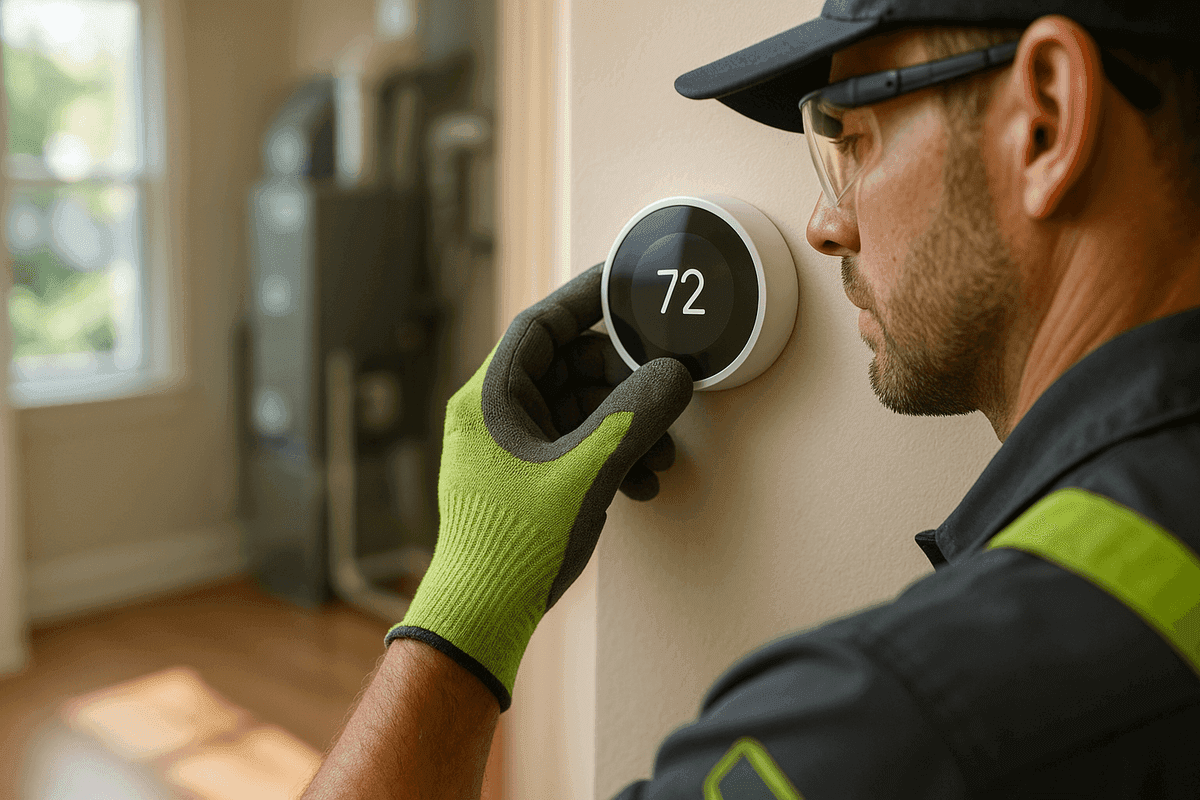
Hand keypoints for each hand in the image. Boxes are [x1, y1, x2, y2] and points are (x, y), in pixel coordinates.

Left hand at [385, 263, 693, 710]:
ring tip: (657, 457)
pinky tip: (638, 484)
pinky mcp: (522, 478)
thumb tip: (674, 376)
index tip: (625, 286)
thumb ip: (634, 416)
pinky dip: (607, 455)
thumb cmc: (515, 541)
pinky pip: (572, 445)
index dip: (586, 300)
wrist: (483, 613)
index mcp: (489, 398)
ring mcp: (507, 447)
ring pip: (576, 410)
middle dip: (622, 382)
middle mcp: (493, 415)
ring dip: (623, 426)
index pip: (540, 325)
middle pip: (567, 367)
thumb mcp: (585, 471)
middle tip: (662, 391)